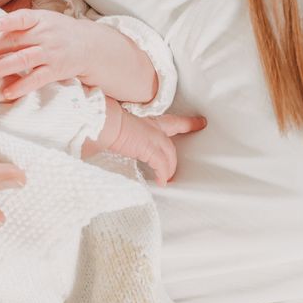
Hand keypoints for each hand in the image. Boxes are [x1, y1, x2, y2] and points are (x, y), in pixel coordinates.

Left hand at [0, 11, 155, 103]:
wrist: (91, 46)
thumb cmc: (59, 32)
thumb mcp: (44, 20)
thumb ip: (20, 25)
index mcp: (40, 19)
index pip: (23, 18)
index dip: (8, 20)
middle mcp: (45, 34)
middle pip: (17, 41)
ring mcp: (51, 53)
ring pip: (24, 59)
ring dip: (3, 67)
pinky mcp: (56, 70)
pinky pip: (37, 79)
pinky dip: (22, 86)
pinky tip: (7, 92)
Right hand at [91, 102, 205, 183]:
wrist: (102, 123)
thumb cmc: (105, 124)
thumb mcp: (119, 127)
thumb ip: (125, 134)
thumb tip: (115, 143)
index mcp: (147, 121)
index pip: (171, 121)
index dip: (187, 122)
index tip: (201, 122)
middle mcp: (152, 126)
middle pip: (173, 135)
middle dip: (187, 135)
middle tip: (196, 133)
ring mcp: (153, 136)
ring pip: (169, 154)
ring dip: (169, 167)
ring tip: (168, 178)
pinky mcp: (149, 148)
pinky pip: (161, 165)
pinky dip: (163, 174)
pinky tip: (162, 182)